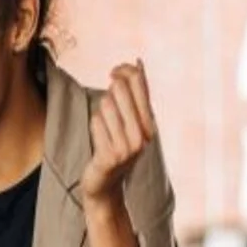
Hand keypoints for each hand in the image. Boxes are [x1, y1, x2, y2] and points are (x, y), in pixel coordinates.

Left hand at [81, 59, 155, 208]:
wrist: (105, 184)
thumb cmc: (115, 147)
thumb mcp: (130, 122)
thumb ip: (135, 96)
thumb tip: (137, 62)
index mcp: (150, 124)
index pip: (140, 84)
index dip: (126, 70)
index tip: (116, 70)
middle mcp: (143, 135)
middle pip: (121, 90)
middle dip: (112, 87)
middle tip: (108, 91)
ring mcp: (127, 147)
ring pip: (106, 105)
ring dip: (101, 111)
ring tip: (106, 125)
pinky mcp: (110, 156)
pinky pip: (96, 122)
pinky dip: (95, 126)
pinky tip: (100, 139)